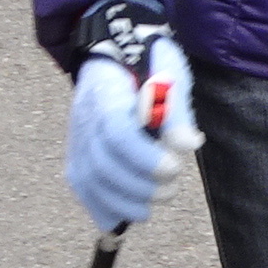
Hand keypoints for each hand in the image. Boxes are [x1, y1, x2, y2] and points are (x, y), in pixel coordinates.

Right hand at [64, 0, 202, 230]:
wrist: (114, 51)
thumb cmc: (147, 60)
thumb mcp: (169, 71)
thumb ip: (176, 109)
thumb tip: (189, 145)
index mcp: (108, 93)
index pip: (117, 133)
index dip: (144, 157)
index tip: (173, 168)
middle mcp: (85, 118)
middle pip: (103, 163)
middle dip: (139, 186)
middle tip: (171, 189)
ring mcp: (77, 137)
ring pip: (89, 180)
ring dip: (122, 202)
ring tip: (152, 206)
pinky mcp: (77, 152)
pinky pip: (81, 186)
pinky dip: (101, 206)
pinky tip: (125, 216)